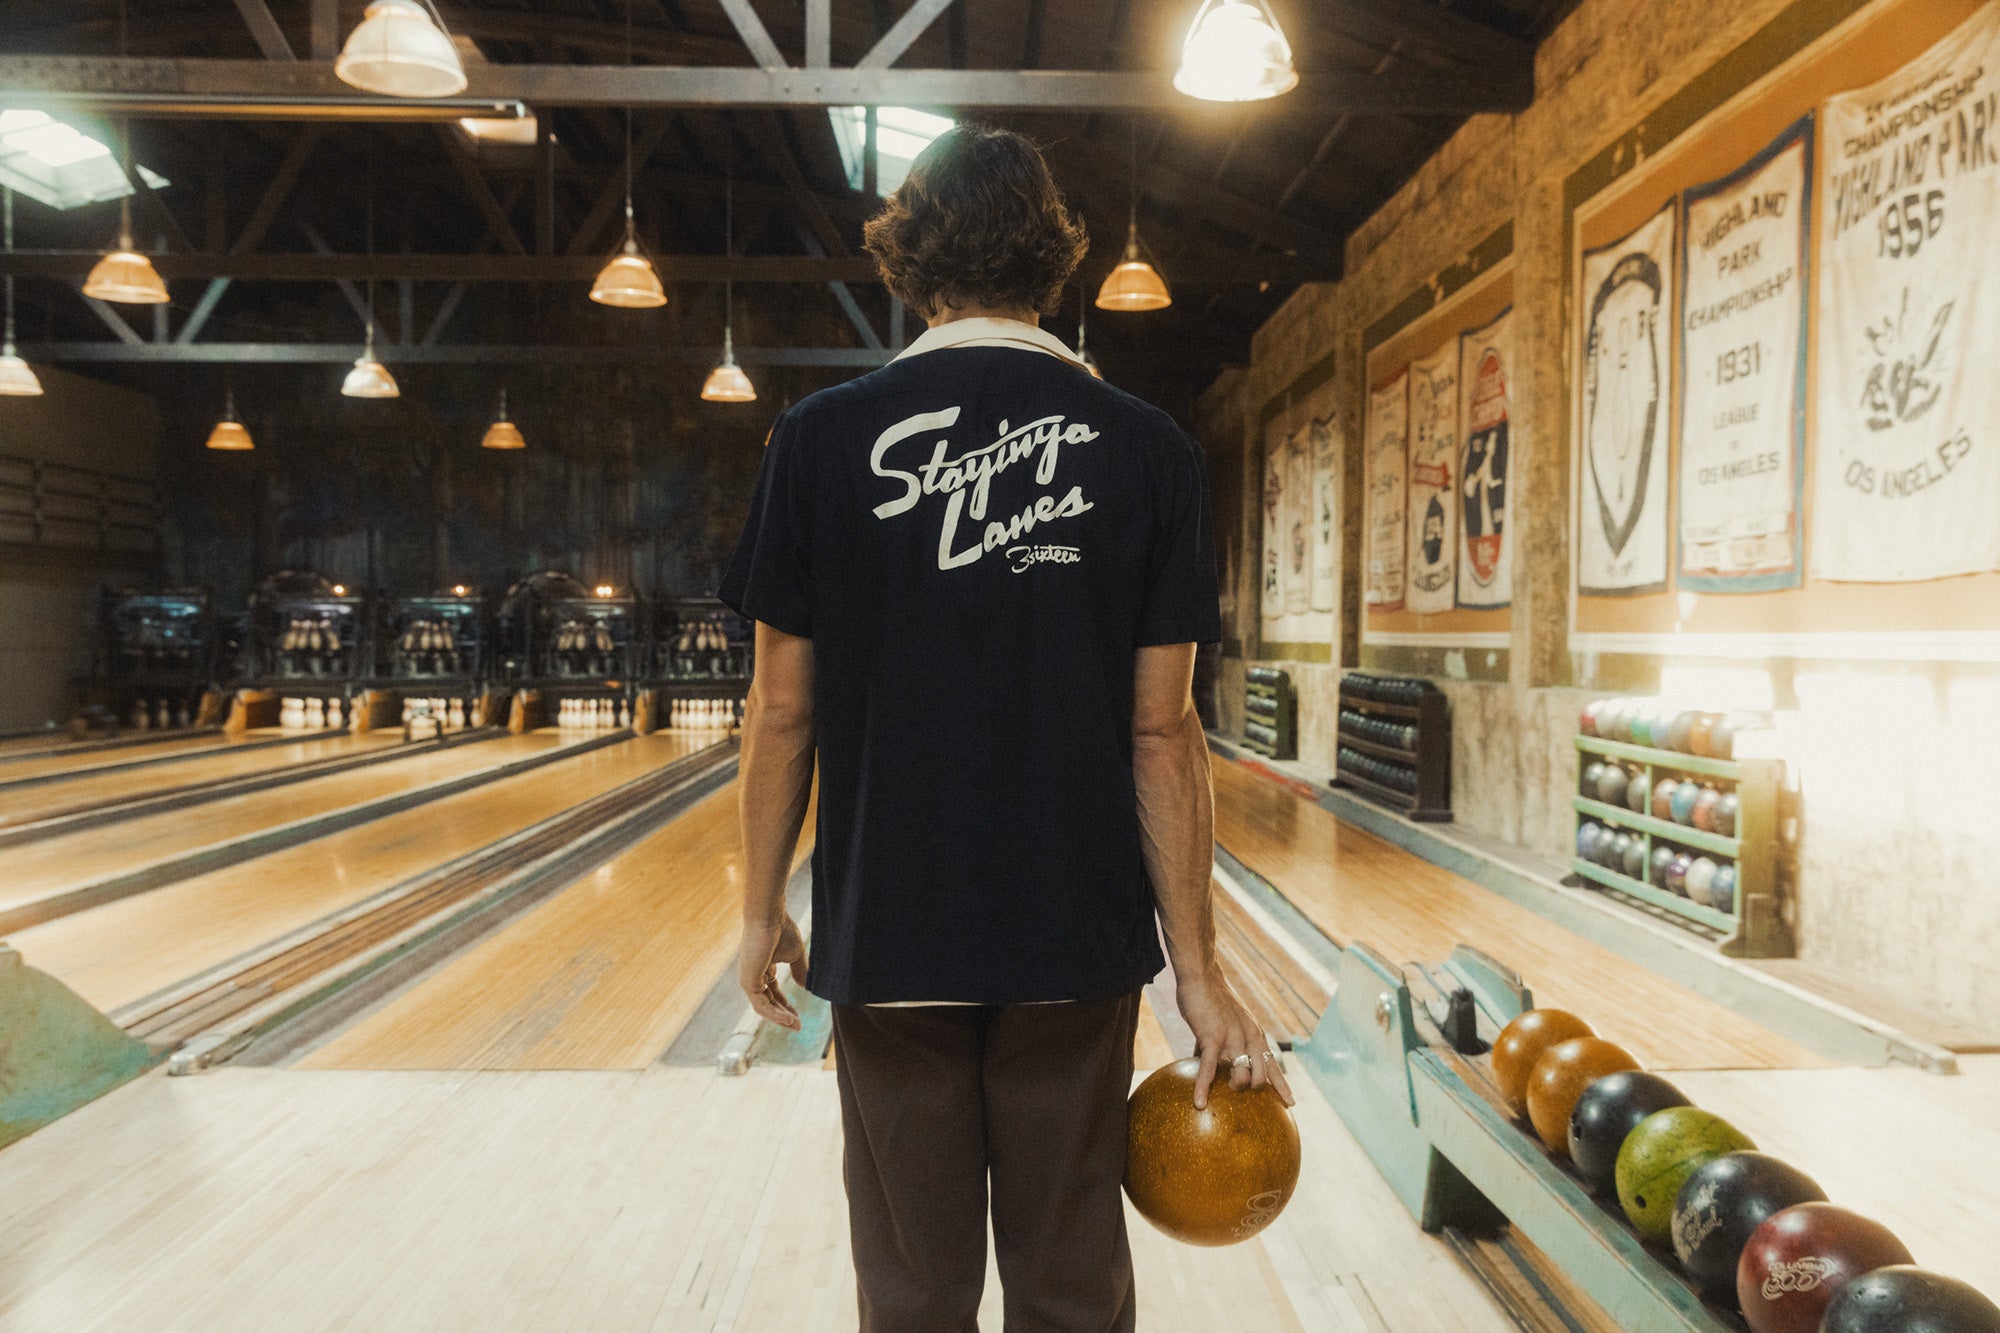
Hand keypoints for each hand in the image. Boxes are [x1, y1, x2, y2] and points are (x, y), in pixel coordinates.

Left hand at [739, 912, 809, 1031]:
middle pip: (768, 1003)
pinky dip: (775, 1013)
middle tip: (798, 1027)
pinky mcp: (748, 981)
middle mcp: (753, 976)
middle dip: (783, 1016)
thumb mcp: (795, 955)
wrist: (769, 917)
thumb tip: (805, 987)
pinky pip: (761, 1004)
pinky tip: (788, 1019)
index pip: (773, 994)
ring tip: (796, 1025)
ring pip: (764, 1007)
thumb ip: (800, 971)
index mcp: (763, 969)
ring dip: (780, 1018)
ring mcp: (749, 979)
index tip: (799, 1018)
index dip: (786, 1007)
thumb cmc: (781, 930)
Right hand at [1175, 967, 1294, 1110]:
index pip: (1274, 1065)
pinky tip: (1199, 1103)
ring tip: (1224, 1093)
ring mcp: (1233, 1038)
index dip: (1282, 1086)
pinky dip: (1203, 1087)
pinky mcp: (1213, 1038)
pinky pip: (1210, 1069)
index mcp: (1256, 1034)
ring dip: (1235, 1087)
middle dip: (1254, 1089)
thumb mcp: (1227, 1022)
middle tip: (1241, 1095)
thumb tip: (1204, 1063)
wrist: (1202, 977)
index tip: (1291, 1103)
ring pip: (1242, 1075)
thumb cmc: (1211, 1000)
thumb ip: (1222, 1043)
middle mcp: (1250, 1038)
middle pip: (1262, 1075)